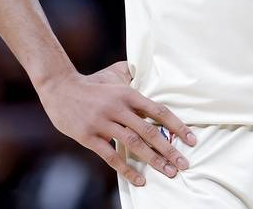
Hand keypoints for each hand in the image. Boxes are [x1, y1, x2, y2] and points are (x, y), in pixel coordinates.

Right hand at [35, 61, 195, 185]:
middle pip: (149, 131)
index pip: (158, 111)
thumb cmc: (93, 82)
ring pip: (133, 145)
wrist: (60, 88)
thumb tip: (152, 72)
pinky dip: (127, 169)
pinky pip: (111, 156)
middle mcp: (118, 108)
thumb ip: (135, 74)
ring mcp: (103, 123)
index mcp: (128, 94)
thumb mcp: (115, 73)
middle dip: (169, 149)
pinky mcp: (89, 137)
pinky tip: (140, 180)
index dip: (177, 126)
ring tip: (169, 172)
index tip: (191, 140)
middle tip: (184, 164)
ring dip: (153, 160)